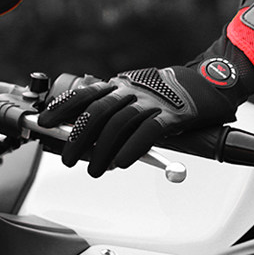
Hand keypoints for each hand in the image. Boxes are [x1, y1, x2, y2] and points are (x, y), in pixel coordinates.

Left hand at [37, 62, 245, 176]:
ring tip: (94, 170)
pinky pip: (147, 132)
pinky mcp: (173, 115)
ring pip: (119, 124)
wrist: (209, 84)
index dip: (63, 107)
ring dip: (101, 151)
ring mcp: (153, 101)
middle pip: (97, 111)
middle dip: (78, 138)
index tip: (44, 122)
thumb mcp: (137, 95)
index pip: (86, 94)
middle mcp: (134, 90)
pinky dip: (131, 148)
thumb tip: (84, 135)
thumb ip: (114, 110)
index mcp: (122, 84)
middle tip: (69, 159)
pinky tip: (121, 163)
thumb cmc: (170, 96)